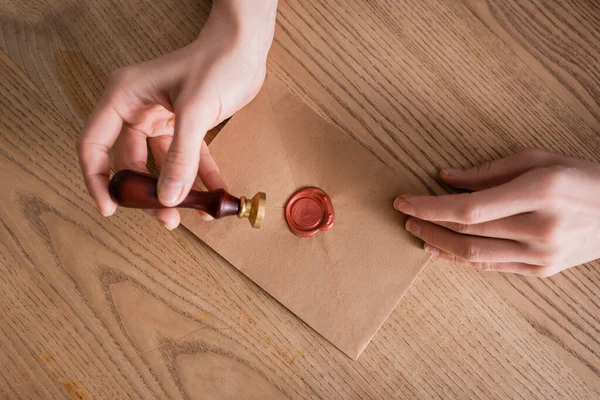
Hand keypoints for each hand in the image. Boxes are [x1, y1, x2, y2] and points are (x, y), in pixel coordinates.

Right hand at [76, 0, 276, 228]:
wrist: (245, 46)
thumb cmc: (216, 62)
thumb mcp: (196, 110)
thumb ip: (182, 156)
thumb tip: (168, 198)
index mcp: (124, 97)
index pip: (94, 144)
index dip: (97, 179)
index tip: (110, 208)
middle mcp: (138, 109)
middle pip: (131, 162)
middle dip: (147, 193)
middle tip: (165, 218)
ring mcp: (162, 119)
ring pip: (161, 165)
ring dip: (176, 190)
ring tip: (192, 213)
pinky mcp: (185, 125)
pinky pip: (188, 158)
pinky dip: (200, 177)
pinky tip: (214, 195)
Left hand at [394, 148, 599, 276]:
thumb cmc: (580, 178)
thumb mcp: (539, 159)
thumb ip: (488, 170)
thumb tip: (445, 177)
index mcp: (540, 191)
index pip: (469, 207)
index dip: (430, 206)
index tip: (403, 200)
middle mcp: (541, 227)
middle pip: (468, 232)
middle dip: (429, 223)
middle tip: (405, 214)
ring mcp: (542, 254)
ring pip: (475, 255)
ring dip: (439, 244)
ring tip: (416, 231)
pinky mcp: (542, 270)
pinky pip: (491, 267)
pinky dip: (461, 258)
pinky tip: (441, 249)